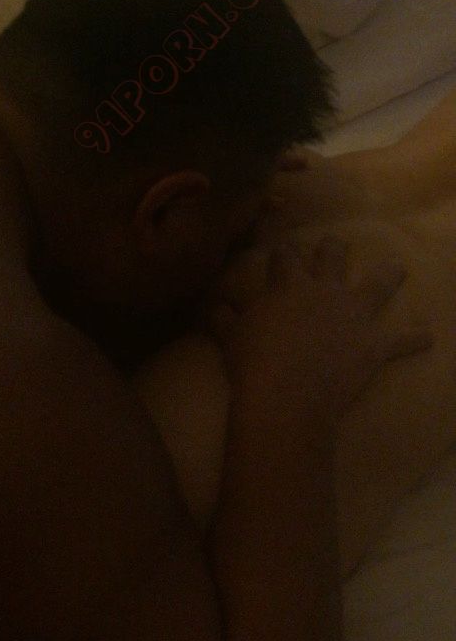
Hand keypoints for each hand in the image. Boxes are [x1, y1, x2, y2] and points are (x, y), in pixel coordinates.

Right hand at [201, 235, 433, 423]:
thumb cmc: (253, 364)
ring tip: (398, 268)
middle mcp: (325, 290)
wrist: (286, 396)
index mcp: (288, 285)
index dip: (283, 249)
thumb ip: (223, 317)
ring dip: (388, 275)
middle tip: (334, 244)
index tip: (281, 244)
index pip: (285, 255)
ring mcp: (354, 315)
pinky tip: (428, 337)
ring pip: (377, 285)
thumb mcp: (230, 337)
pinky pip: (401, 340)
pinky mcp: (374, 344)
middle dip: (333, 248)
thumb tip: (212, 304)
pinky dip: (415, 339)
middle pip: (332, 256)